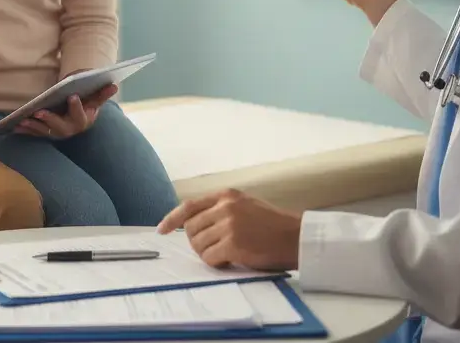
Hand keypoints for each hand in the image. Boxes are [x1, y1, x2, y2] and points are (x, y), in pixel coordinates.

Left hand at [15, 84, 116, 139]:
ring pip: (45, 131)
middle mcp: (71, 130)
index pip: (81, 114)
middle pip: (61, 127)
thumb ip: (102, 93)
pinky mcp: (47, 133)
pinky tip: (15, 126)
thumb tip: (114, 85)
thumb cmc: (86, 102)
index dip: (77, 106)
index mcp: (84, 120)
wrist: (79, 114)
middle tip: (39, 111)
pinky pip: (35, 133)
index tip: (72, 96)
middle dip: (50, 119)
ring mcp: (58, 133)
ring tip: (23, 119)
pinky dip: (25, 130)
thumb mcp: (94, 97)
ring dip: (34, 126)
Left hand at [157, 189, 300, 270]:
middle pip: (190, 228)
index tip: (161, 229)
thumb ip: (220, 210)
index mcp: (226, 195)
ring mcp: (228, 224)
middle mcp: (225, 207)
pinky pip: (209, 257)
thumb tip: (193, 224)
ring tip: (226, 254)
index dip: (172, 218)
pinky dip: (216, 263)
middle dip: (197, 242)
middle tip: (214, 249)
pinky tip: (231, 260)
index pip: (189, 205)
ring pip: (197, 244)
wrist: (297, 237)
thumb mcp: (245, 206)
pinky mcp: (233, 243)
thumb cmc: (273, 226)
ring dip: (208, 254)